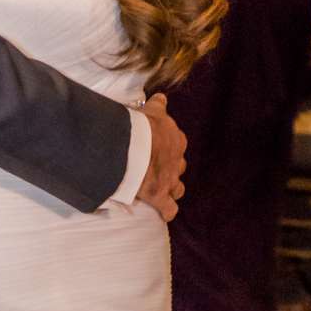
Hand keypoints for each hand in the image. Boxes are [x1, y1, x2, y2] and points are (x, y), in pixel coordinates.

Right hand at [133, 94, 186, 222]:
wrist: (130, 145)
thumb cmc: (138, 125)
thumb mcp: (150, 111)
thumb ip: (157, 106)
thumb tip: (161, 96)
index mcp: (175, 139)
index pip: (176, 142)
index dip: (167, 146)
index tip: (157, 146)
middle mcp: (176, 160)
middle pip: (179, 166)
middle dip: (171, 168)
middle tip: (157, 168)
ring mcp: (170, 179)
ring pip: (178, 188)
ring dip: (172, 189)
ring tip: (162, 191)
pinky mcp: (160, 196)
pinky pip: (169, 209)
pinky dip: (167, 211)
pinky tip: (164, 213)